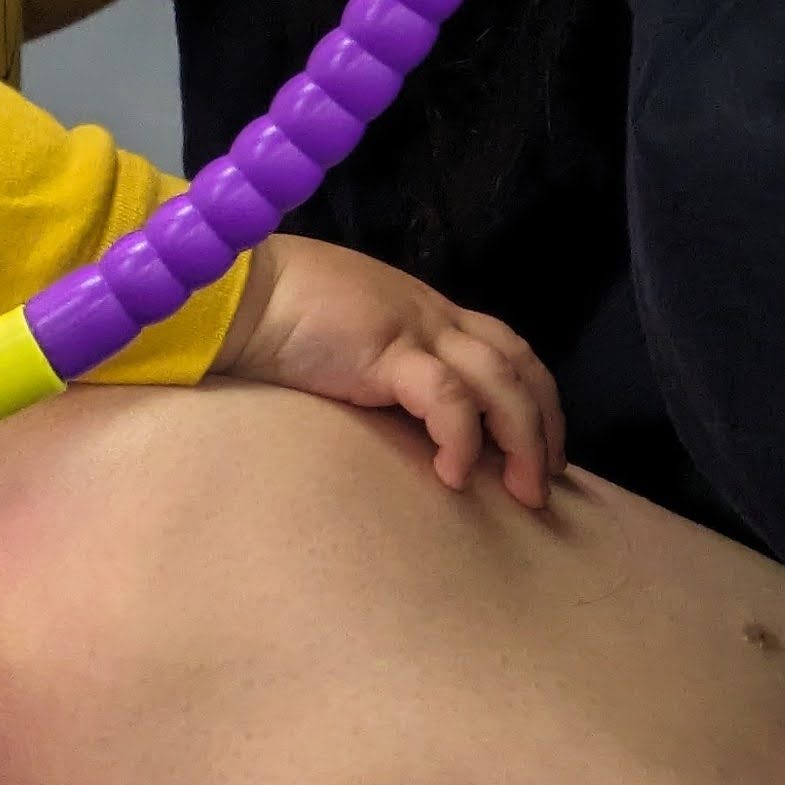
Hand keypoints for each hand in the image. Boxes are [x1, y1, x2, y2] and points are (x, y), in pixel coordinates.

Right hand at [221, 234, 564, 507]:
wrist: (239, 293)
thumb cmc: (282, 319)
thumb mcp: (353, 344)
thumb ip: (388, 370)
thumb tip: (410, 424)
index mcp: (429, 313)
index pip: (507, 350)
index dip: (535, 400)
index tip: (541, 453)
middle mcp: (435, 316)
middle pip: (520, 364)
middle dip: (544, 424)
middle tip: (545, 482)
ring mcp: (415, 329)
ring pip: (500, 380)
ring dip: (522, 439)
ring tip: (523, 491)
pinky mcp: (388, 351)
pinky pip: (447, 398)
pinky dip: (462, 438)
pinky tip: (453, 474)